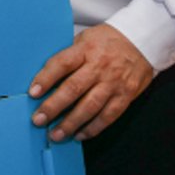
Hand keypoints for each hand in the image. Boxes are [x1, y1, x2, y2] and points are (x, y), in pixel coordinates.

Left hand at [28, 24, 153, 141]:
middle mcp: (100, 66)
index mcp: (86, 49)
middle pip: (74, 88)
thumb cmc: (108, 41)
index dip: (46, 78)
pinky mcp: (126, 95)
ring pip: (90, 106)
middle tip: (38, 120)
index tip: (33, 92)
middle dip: (53, 106)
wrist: (142, 40)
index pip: (62, 63)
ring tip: (56, 134)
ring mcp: (114, 82)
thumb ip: (69, 56)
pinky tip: (79, 135)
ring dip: (71, 123)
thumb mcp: (86, 39)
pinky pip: (108, 116)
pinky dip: (93, 128)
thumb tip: (45, 78)